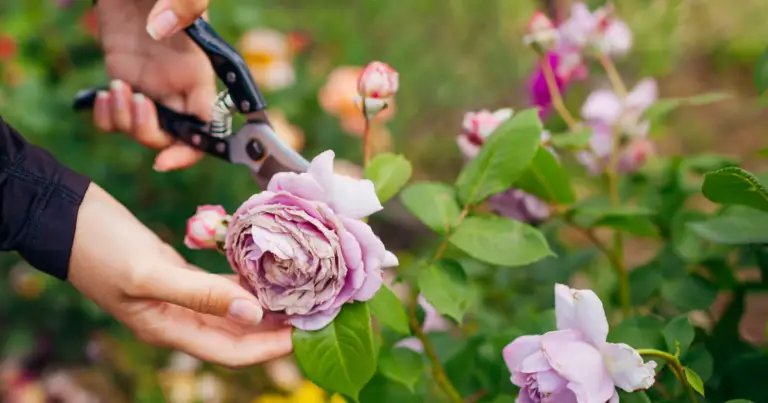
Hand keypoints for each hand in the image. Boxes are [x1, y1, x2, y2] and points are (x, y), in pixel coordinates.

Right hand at [68, 183, 292, 366]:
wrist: (67, 217)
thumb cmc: (100, 248)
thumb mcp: (149, 274)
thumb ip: (201, 295)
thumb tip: (253, 313)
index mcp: (170, 329)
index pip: (233, 352)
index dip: (271, 348)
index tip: (307, 332)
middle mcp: (180, 319)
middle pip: (239, 333)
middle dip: (277, 326)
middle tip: (315, 307)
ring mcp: (179, 296)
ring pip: (233, 306)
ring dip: (265, 299)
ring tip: (302, 287)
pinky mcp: (179, 273)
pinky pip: (221, 282)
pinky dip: (245, 276)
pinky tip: (269, 263)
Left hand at [93, 0, 213, 170]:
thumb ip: (183, 6)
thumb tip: (161, 27)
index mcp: (198, 73)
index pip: (207, 127)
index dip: (192, 150)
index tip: (167, 159)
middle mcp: (176, 87)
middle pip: (171, 138)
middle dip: (150, 133)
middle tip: (135, 102)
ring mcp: (149, 86)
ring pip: (141, 131)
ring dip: (124, 122)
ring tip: (114, 88)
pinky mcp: (123, 80)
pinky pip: (116, 117)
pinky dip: (105, 117)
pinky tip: (100, 97)